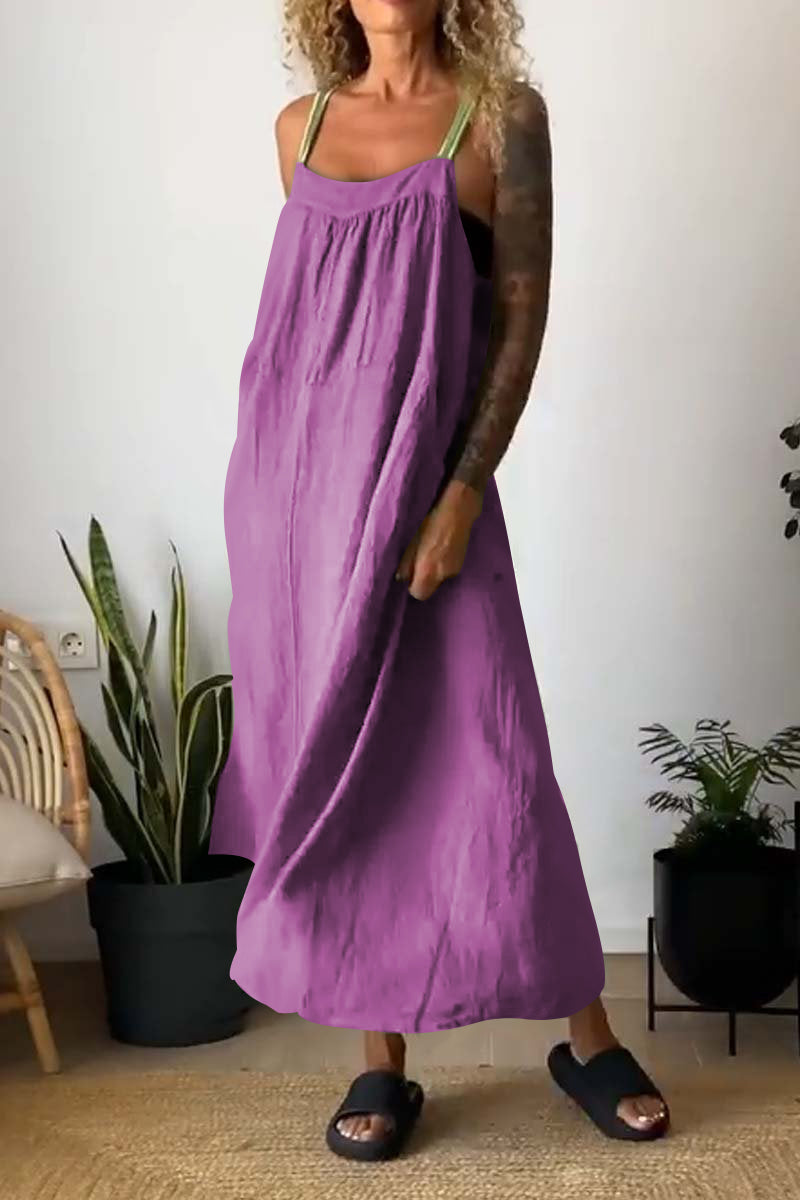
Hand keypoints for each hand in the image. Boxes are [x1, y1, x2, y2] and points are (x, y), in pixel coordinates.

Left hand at [395, 481, 482, 600]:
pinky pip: (449, 566)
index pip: (419, 594)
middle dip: (423, 577)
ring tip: (429, 548)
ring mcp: (457, 567)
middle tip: (416, 560)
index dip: (412, 586)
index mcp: (429, 570)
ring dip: (434, 568)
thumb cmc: (431, 518)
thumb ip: (405, 562)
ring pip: (441, 576)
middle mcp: (445, 573)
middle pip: (431, 586)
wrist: (461, 504)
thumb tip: (401, 578)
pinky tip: (441, 544)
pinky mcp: (464, 558)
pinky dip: (444, 560)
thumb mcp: (411, 539)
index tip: (409, 573)